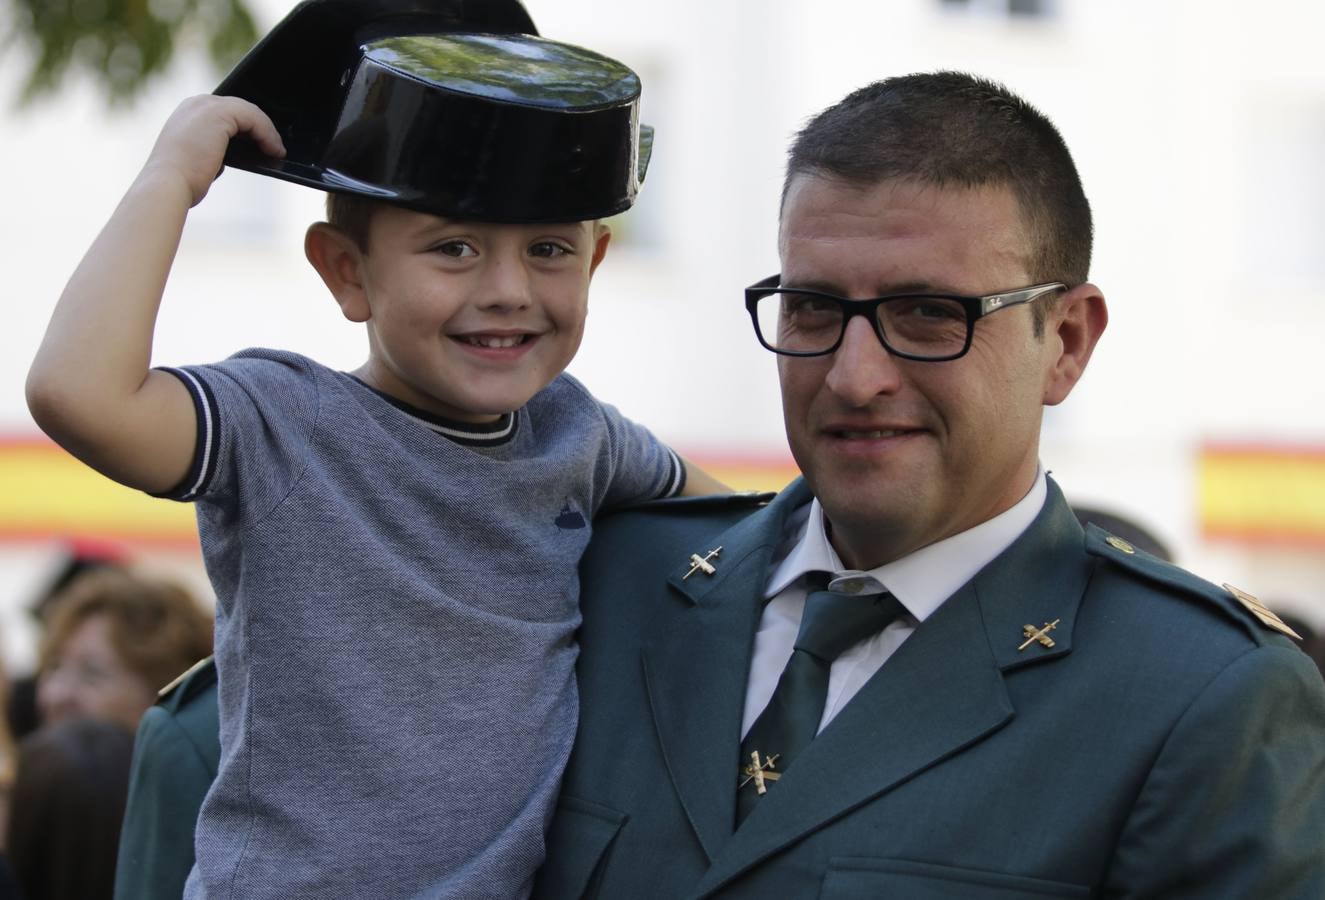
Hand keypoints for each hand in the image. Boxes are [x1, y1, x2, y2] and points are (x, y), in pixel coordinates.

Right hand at [139, 94, 285, 207]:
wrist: (168, 184)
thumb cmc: (180, 180)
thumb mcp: (198, 158)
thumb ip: (214, 149)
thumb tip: (236, 153)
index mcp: (188, 112)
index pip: (226, 112)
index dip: (246, 126)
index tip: (261, 143)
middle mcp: (196, 103)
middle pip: (239, 108)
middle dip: (259, 127)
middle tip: (274, 146)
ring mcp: (207, 105)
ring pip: (249, 112)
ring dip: (267, 132)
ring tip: (277, 151)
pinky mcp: (219, 113)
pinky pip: (254, 118)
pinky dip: (267, 134)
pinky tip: (274, 151)